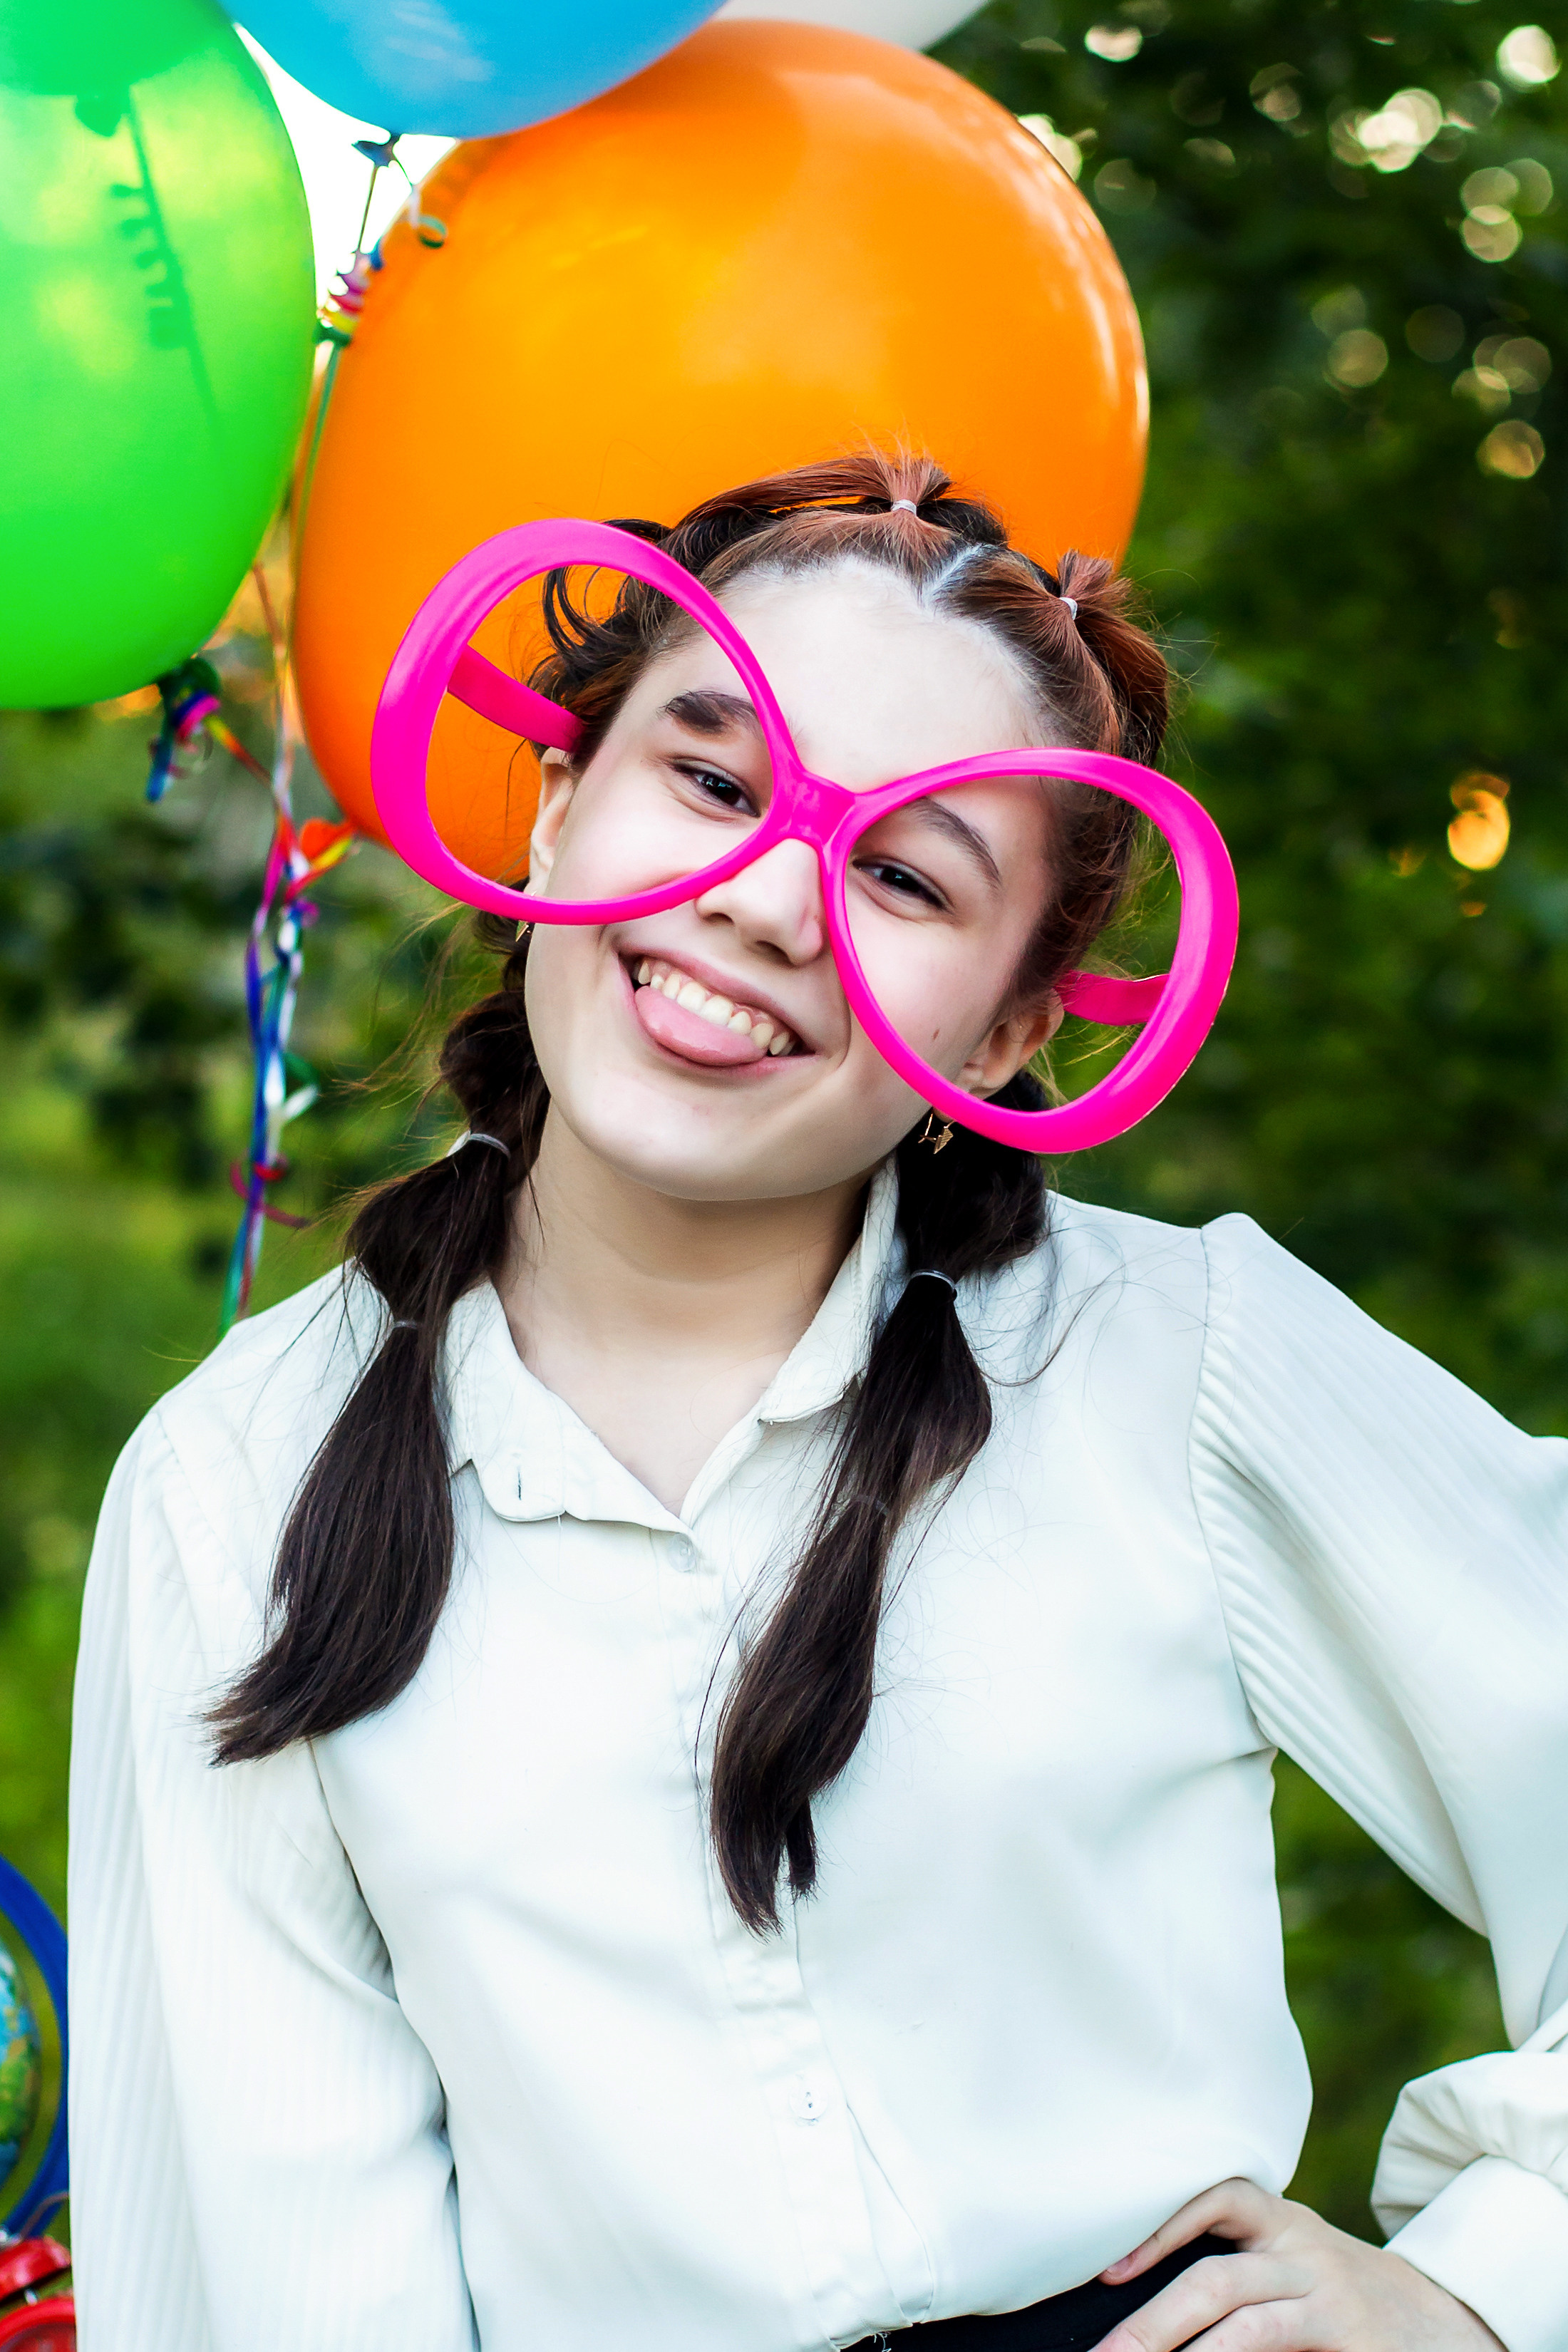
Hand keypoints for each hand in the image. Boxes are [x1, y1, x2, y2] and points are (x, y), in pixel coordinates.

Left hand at [1092, 2177, 1505, 2350]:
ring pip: (1248, 2326)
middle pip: (1217, 2278)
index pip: (1214, 2199)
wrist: (1447, 2323)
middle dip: (1154, 2322)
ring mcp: (1331, 2301)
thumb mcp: (1295, 2261)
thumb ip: (1239, 2264)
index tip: (1107, 2272)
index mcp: (1280, 2223)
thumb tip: (1143, 2297)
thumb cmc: (1345, 2295)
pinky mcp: (1351, 2343)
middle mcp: (1303, 2252)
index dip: (1160, 2228)